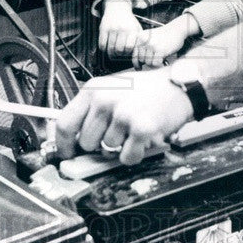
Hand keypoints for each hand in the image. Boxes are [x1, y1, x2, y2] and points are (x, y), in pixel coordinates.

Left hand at [55, 69, 193, 163]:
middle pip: (86, 142)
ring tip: (133, 129)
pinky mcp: (141, 128)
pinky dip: (135, 154)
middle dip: (99, 144)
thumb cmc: (145, 90)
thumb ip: (91, 110)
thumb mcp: (111, 90)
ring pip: (107, 151)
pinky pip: (127, 157)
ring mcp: (123, 114)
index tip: (67, 153)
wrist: (178, 85)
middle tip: (116, 133)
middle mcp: (105, 100)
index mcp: (93, 90)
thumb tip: (74, 140)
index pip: (65, 123)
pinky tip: (142, 139)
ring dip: (120, 147)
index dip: (63, 144)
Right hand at [98, 0, 142, 57]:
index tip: (126, 53)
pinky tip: (106, 48)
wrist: (118, 8)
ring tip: (113, 53)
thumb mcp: (137, 28)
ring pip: (110, 48)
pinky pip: (102, 44)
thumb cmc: (128, 22)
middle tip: (118, 54)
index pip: (129, 47)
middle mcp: (122, 29)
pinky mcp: (103, 28)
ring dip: (111, 53)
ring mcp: (112, 28)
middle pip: (119, 49)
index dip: (127, 53)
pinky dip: (103, 49)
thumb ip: (138, 40)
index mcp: (132, 30)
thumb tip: (137, 54)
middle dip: (119, 54)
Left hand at [131, 17, 192, 68]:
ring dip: (154, 62)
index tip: (139, 67)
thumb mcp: (148, 37)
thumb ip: (141, 47)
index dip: (136, 63)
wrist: (176, 29)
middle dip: (148, 61)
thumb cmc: (163, 35)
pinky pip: (155, 63)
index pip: (134, 54)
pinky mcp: (160, 50)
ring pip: (148, 62)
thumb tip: (137, 64)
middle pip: (141, 60)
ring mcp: (152, 45)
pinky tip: (162, 58)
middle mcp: (144, 40)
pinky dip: (159, 63)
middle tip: (154, 58)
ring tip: (159, 56)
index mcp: (140, 37)